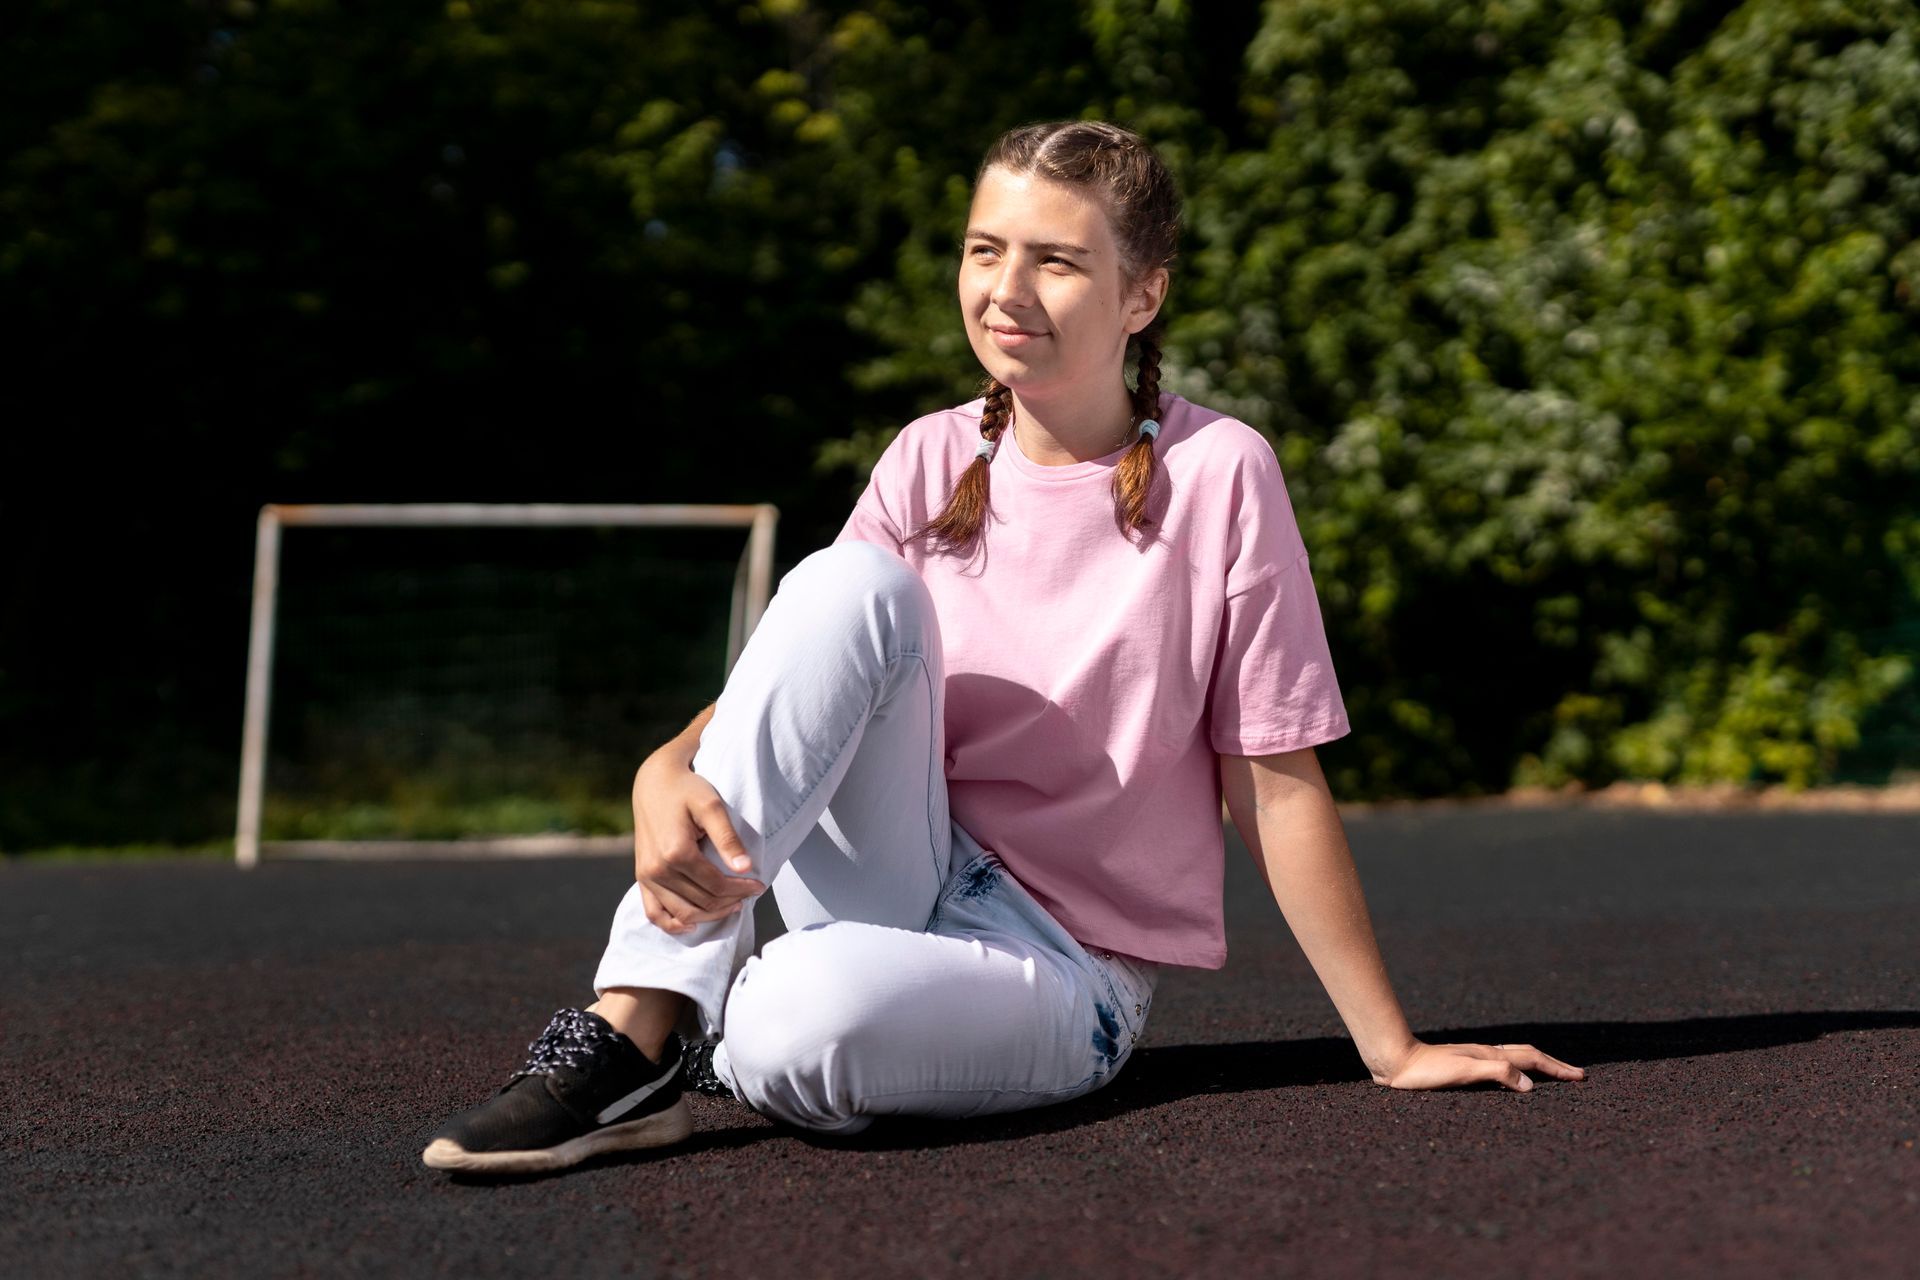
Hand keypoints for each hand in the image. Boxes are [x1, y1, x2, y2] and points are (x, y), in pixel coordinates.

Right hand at [631, 754, 763, 933]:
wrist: (654, 782)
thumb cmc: (687, 790)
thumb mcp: (712, 806)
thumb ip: (728, 838)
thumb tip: (745, 868)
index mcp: (676, 852)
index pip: (716, 885)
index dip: (741, 890)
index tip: (759, 885)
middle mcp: (658, 869)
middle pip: (702, 902)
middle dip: (731, 902)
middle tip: (749, 894)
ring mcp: (646, 876)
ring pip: (682, 914)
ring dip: (710, 915)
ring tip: (731, 905)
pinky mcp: (641, 878)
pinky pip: (654, 913)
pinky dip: (672, 924)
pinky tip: (692, 924)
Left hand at [1371, 1039, 1586, 1092]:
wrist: (1394, 1060)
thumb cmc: (1426, 1070)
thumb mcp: (1464, 1072)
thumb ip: (1497, 1074)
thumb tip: (1531, 1086)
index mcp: (1489, 1055)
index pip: (1531, 1059)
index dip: (1556, 1068)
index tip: (1580, 1077)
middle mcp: (1485, 1053)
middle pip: (1527, 1055)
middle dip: (1553, 1065)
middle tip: (1575, 1075)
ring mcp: (1474, 1058)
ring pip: (1513, 1058)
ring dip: (1536, 1066)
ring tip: (1551, 1074)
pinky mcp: (1462, 1067)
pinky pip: (1499, 1067)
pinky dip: (1516, 1071)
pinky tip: (1510, 1079)